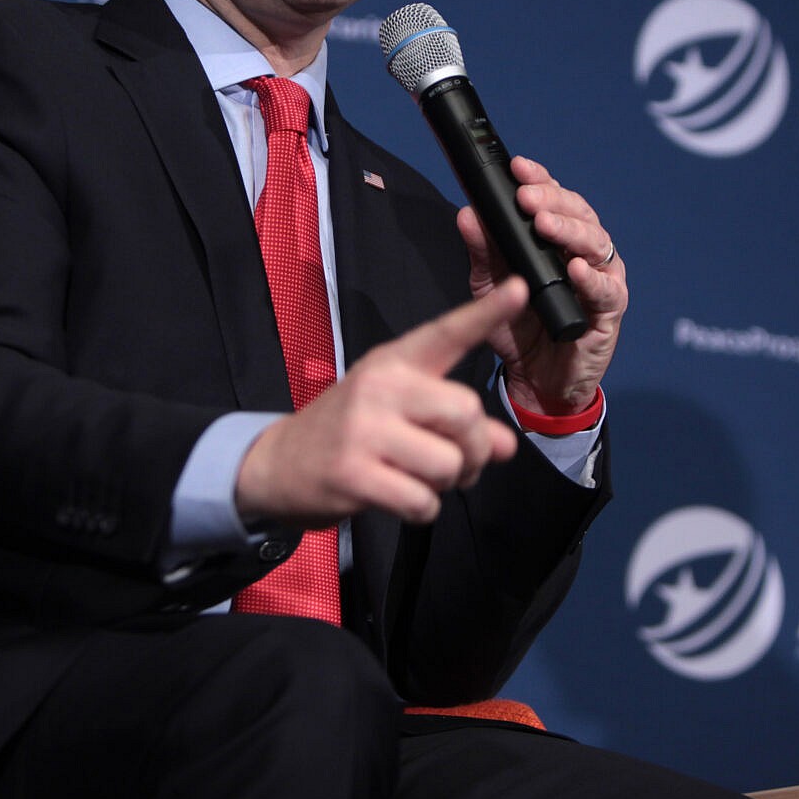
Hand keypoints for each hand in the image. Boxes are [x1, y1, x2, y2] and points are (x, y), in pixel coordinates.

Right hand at [235, 278, 529, 527]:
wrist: (278, 464)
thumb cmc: (350, 433)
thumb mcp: (401, 414)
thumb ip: (456, 423)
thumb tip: (505, 446)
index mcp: (395, 362)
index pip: (447, 333)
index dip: (486, 312)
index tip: (520, 288)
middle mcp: (380, 386)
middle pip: (466, 412)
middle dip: (474, 449)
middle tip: (456, 463)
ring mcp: (364, 429)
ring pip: (448, 463)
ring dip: (445, 484)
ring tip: (419, 479)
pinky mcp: (353, 473)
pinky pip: (422, 501)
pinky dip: (422, 510)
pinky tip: (398, 498)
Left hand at [456, 156, 624, 415]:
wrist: (536, 380)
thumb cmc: (518, 327)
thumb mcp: (490, 285)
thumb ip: (482, 250)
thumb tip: (467, 213)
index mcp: (556, 238)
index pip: (553, 198)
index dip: (539, 178)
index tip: (518, 167)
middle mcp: (583, 251)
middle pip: (578, 213)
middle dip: (553, 200)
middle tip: (527, 198)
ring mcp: (600, 279)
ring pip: (596, 243)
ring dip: (571, 231)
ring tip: (546, 226)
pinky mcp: (609, 311)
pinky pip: (606, 290)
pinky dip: (592, 278)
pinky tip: (577, 269)